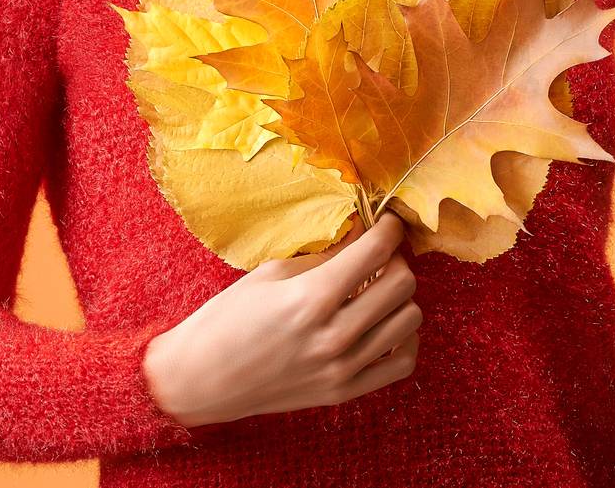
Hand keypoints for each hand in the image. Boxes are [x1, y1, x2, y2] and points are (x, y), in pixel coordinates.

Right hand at [141, 211, 421, 428]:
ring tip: (377, 289)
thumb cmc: (228, 318)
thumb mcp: (270, 273)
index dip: (390, 229)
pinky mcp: (345, 391)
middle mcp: (334, 334)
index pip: (376, 251)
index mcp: (312, 297)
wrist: (204, 378)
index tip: (387, 222)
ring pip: (410, 320)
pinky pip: (403, 363)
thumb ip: (322, 257)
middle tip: (378, 255)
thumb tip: (360, 236)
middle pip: (402, 284)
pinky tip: (382, 324)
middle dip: (396, 260)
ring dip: (399, 297)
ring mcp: (343, 368)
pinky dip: (403, 338)